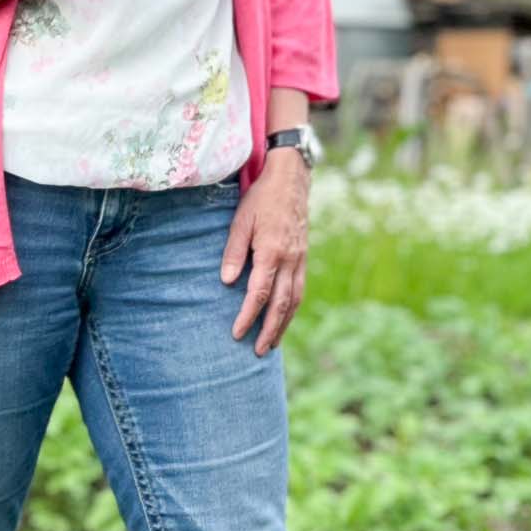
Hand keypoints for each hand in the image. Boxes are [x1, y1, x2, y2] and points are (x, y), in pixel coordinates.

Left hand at [222, 149, 308, 354]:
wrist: (291, 179)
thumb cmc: (261, 198)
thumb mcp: (241, 220)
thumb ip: (234, 252)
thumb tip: (227, 282)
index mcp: (272, 252)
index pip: (259, 294)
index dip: (247, 316)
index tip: (236, 333)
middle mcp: (289, 260)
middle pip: (281, 304)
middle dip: (269, 330)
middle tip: (258, 351)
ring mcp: (300, 259)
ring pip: (295, 300)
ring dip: (284, 324)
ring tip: (273, 343)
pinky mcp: (303, 256)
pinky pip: (300, 288)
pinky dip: (293, 308)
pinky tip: (284, 317)